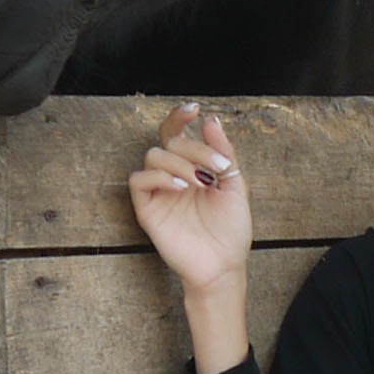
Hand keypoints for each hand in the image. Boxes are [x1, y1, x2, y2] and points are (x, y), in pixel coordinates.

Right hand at [128, 106, 252, 369]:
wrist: (224, 265)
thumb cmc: (231, 229)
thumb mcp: (234, 184)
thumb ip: (223, 152)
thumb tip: (210, 120)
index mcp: (192, 167)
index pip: (177, 134)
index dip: (179, 117)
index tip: (193, 108)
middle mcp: (172, 176)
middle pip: (169, 141)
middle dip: (193, 148)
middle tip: (216, 168)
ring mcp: (158, 192)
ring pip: (153, 156)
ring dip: (179, 162)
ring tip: (200, 182)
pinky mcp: (147, 209)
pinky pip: (139, 181)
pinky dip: (158, 177)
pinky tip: (180, 187)